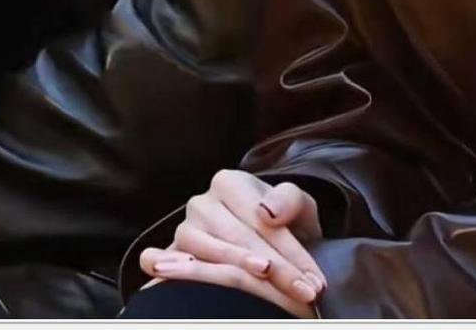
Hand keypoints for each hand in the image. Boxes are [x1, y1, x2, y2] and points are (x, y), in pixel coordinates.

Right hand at [139, 170, 323, 315]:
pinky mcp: (170, 254)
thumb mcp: (298, 208)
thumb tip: (266, 212)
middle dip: (277, 272)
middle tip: (304, 294)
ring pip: (209, 255)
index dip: (290, 252)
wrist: (265, 240)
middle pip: (238, 241)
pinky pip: (162, 262)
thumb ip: (290, 200)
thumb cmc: (282, 224)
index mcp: (229, 182)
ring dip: (240, 277)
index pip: (260, 220)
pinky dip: (171, 272)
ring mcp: (183, 229)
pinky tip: (193, 283)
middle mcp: (201, 203)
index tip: (313, 280)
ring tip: (270, 294)